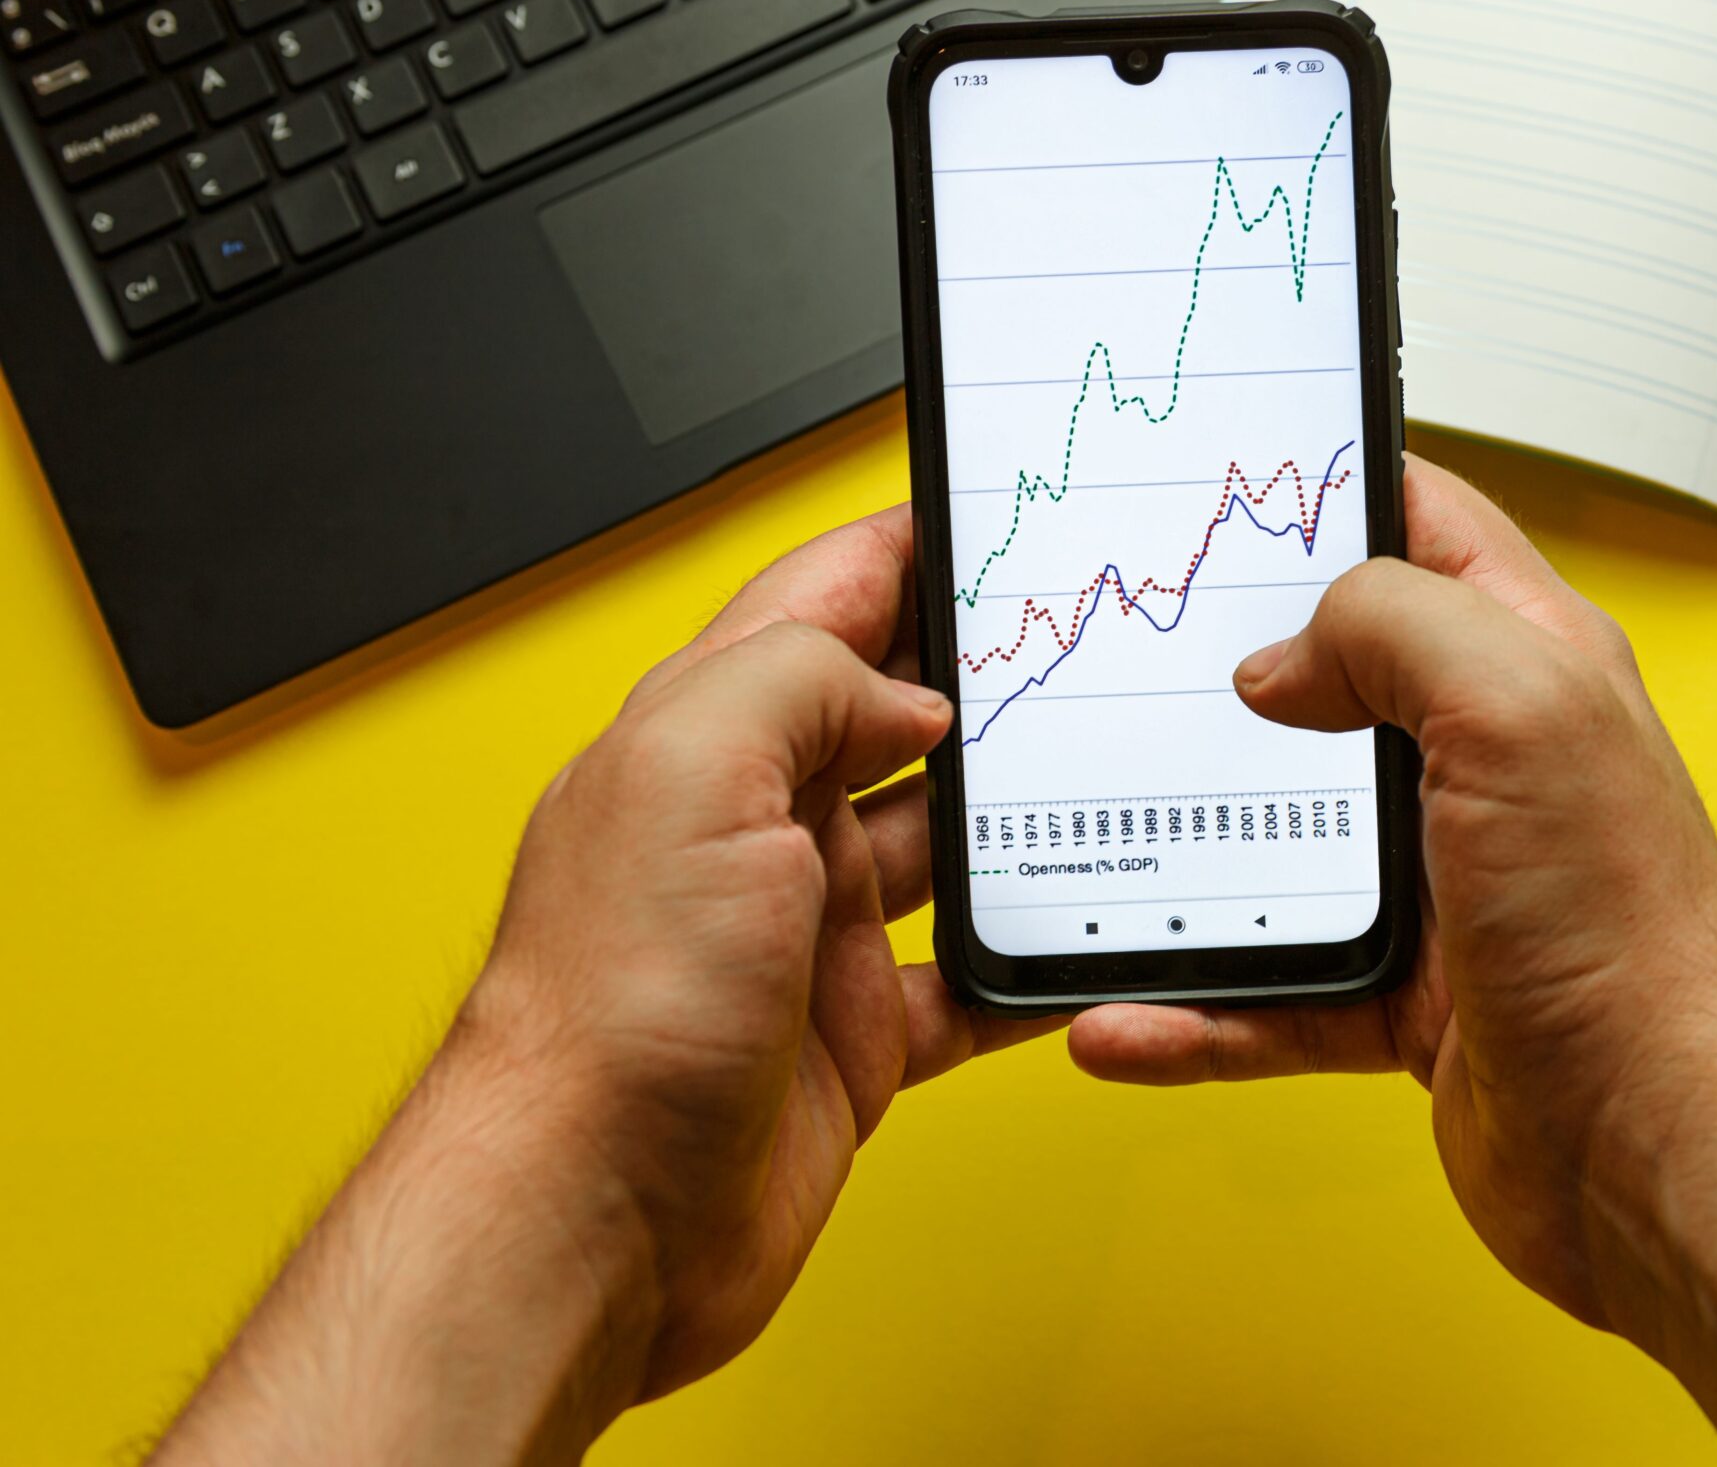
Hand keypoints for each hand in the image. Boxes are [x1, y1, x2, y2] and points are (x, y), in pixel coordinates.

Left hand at [158, 509, 1056, 1466]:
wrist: (591, 1220)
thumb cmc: (604, 1011)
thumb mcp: (691, 772)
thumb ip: (800, 684)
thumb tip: (911, 700)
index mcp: (708, 736)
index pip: (821, 599)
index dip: (907, 548)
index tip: (996, 516)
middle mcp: (761, 824)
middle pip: (898, 716)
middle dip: (988, 677)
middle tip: (1086, 648)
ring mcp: (810, 932)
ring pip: (945, 843)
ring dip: (1021, 820)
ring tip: (1104, 784)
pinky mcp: (854, 1036)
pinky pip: (968, 983)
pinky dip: (1028, 967)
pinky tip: (1075, 950)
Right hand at [1068, 457, 1716, 1338]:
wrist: (1664, 1143)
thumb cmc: (1633, 930)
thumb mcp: (1517, 703)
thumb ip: (1395, 626)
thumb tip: (1282, 661)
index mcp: (1528, 662)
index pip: (1426, 529)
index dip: (1336, 488)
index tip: (1229, 481)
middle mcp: (1488, 765)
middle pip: (1335, 684)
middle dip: (1230, 673)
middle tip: (1128, 655)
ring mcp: (1447, 887)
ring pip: (1287, 848)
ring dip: (1192, 856)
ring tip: (1096, 843)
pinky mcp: (1413, 1003)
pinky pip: (1276, 996)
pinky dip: (1200, 1010)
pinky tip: (1128, 1017)